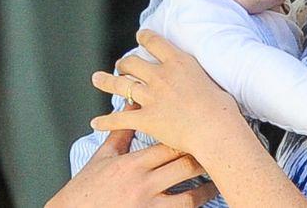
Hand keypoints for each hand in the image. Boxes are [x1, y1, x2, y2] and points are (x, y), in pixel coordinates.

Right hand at [47, 125, 216, 207]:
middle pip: (184, 167)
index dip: (189, 138)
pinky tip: (203, 202)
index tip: (204, 132)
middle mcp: (142, 184)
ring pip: (189, 197)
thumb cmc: (86, 189)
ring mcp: (148, 205)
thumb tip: (130, 107)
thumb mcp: (103, 159)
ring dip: (207, 189)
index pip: (169, 144)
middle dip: (203, 160)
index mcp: (132, 164)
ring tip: (218, 182)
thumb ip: (120, 133)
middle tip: (220, 153)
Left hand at [91, 30, 243, 157]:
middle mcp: (160, 76)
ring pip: (120, 85)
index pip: (155, 43)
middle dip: (124, 63)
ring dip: (106, 81)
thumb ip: (197, 78)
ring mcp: (151, 97)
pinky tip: (95, 122)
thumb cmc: (221, 107)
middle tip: (121, 65)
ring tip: (98, 78)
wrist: (214, 127)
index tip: (140, 36)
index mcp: (178, 62)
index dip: (144, 37)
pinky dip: (105, 121)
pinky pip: (119, 118)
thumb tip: (199, 81)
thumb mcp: (211, 80)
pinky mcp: (145, 118)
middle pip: (133, 62)